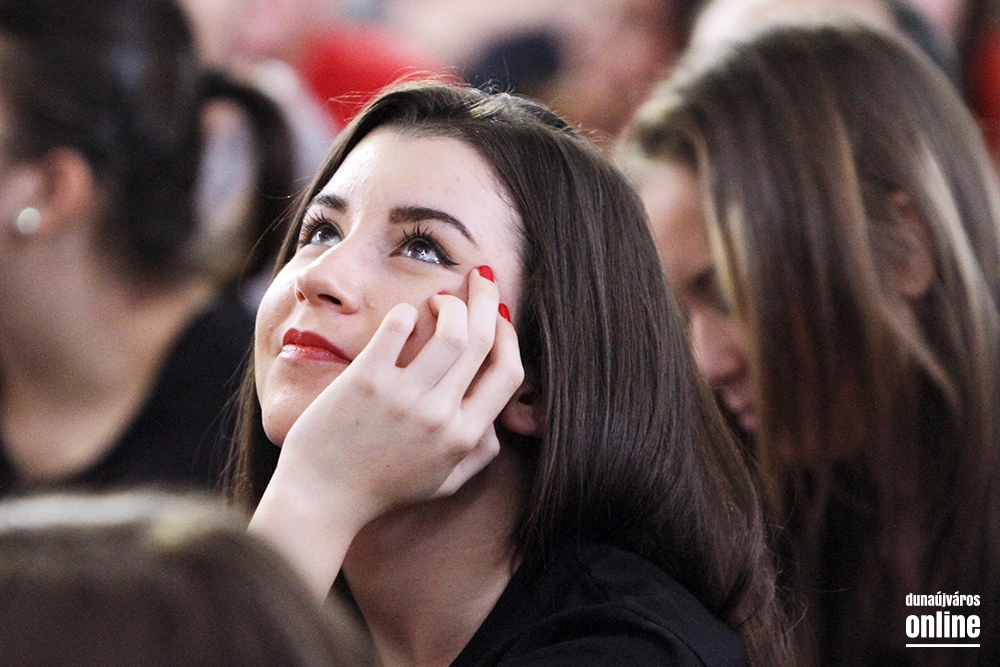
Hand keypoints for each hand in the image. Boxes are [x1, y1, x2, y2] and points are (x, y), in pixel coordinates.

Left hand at [248, 266, 522, 597]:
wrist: (321, 498)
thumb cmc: (381, 491)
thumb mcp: (442, 483)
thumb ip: (478, 455)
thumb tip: (498, 422)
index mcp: (463, 436)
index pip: (509, 373)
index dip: (509, 336)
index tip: (499, 318)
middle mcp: (440, 415)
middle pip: (483, 340)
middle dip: (488, 300)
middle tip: (481, 279)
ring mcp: (403, 396)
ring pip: (450, 330)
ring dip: (451, 302)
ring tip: (439, 298)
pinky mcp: (365, 380)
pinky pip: (397, 327)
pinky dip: (406, 313)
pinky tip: (403, 315)